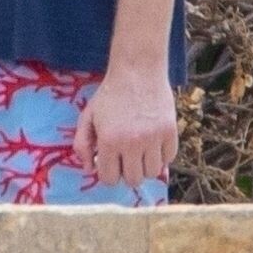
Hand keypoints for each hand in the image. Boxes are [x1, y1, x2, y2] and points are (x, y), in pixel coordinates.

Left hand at [73, 66, 177, 189]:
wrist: (137, 72)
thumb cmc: (110, 95)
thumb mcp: (88, 116)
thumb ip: (82, 144)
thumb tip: (88, 168)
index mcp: (109, 141)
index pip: (110, 179)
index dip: (108, 174)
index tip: (109, 164)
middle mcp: (133, 143)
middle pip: (134, 180)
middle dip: (127, 172)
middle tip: (124, 158)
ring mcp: (154, 138)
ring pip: (153, 173)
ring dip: (145, 166)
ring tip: (139, 151)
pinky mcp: (170, 132)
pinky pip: (169, 159)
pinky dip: (161, 156)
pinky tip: (153, 143)